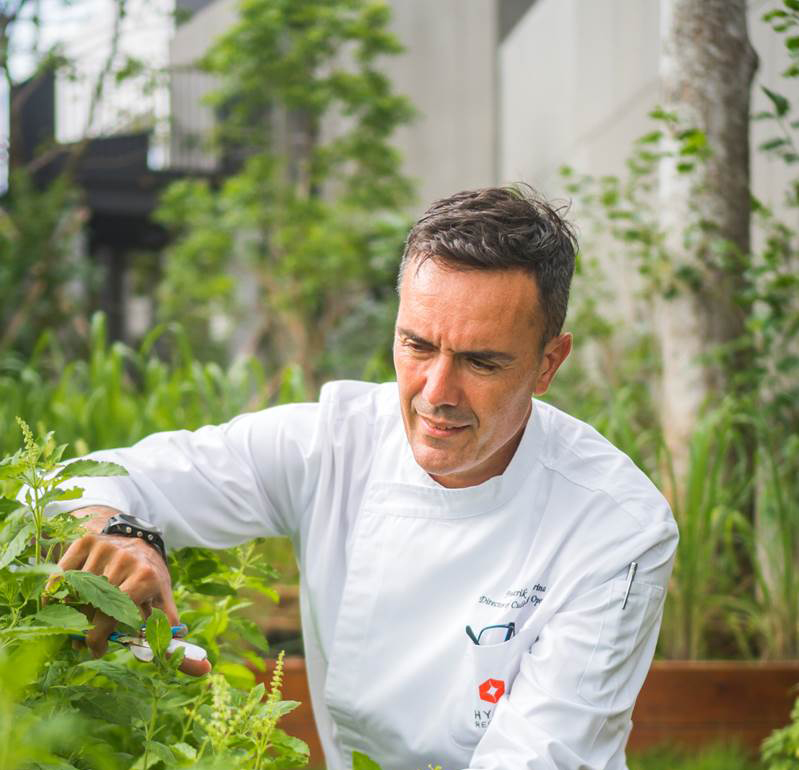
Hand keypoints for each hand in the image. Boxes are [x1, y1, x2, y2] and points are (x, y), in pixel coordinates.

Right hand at [54, 513, 210, 676]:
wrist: (138, 543)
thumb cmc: (149, 583)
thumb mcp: (162, 607)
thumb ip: (174, 640)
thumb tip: (204, 669)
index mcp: (147, 578)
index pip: (116, 615)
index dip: (100, 637)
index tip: (97, 649)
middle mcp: (127, 559)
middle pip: (92, 606)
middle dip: (86, 626)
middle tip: (87, 635)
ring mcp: (106, 548)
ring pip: (74, 592)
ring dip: (71, 610)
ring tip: (81, 613)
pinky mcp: (86, 541)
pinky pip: (61, 576)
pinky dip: (57, 592)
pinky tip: (67, 598)